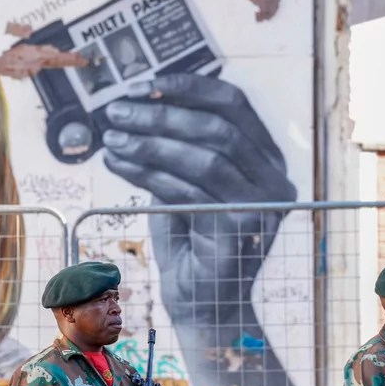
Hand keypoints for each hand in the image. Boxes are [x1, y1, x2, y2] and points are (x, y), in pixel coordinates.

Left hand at [102, 74, 295, 325]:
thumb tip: (135, 106)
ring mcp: (260, 205)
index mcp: (265, 158)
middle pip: (217, 128)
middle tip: (117, 111)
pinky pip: (187, 190)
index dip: (189, 87)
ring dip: (149, 142)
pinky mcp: (238, 230)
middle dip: (161, 114)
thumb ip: (175, 148)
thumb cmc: (190, 242)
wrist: (202, 303)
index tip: (145, 82)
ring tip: (112, 137)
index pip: (234, 105)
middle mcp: (273, 178)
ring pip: (203, 158)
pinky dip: (147, 173)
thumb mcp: (184, 185)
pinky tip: (118, 162)